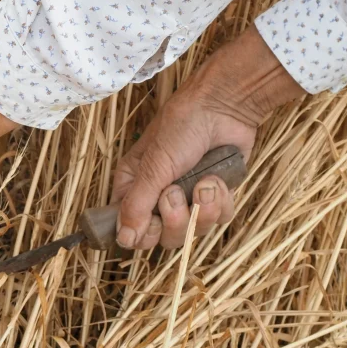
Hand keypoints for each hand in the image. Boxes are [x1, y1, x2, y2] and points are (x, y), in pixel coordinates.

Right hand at [112, 27, 304, 250]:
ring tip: (204, 182)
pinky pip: (219, 219)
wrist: (223, 107)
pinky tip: (217, 179)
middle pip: (165, 237)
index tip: (152, 224)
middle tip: (176, 194)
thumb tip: (123, 239)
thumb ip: (137, 205)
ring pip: (195, 231)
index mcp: (134, 187)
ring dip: (202, 209)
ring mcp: (189, 199)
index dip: (143, 233)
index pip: (130, 229)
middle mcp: (159, 197)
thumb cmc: (180, 128)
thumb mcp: (154, 166)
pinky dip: (221, 201)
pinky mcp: (216, 197)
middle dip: (176, 220)